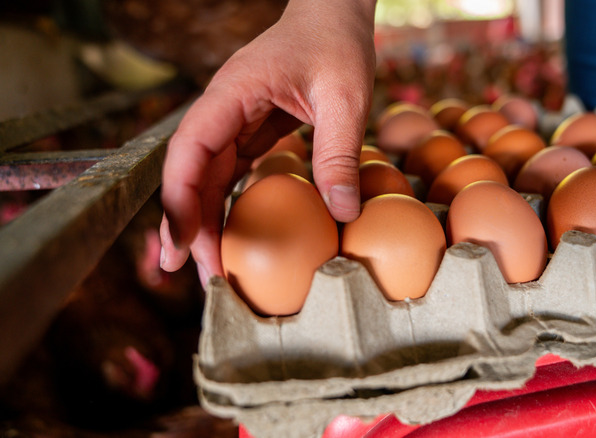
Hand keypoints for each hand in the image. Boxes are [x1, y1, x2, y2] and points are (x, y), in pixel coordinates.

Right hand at [159, 0, 376, 286]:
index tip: (183, 244)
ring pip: (207, 177)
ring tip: (213, 268)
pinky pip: (231, 172)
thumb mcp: (345, 97)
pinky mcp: (251, 129)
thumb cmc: (336, 44)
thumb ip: (339, 152)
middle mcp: (223, 109)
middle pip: (191, 172)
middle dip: (188, 224)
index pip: (189, 150)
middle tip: (199, 276)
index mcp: (231, 93)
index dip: (179, 200)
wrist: (334, 15)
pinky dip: (229, 205)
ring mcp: (234, 119)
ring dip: (206, 221)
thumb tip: (341, 213)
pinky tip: (234, 235)